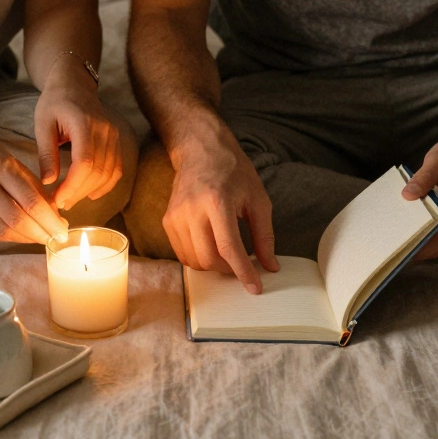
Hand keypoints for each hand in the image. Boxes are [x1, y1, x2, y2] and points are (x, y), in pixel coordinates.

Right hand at [0, 130, 68, 244]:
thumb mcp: (10, 158)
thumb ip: (31, 184)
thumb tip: (54, 213)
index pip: (31, 200)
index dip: (50, 220)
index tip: (63, 230)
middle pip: (18, 220)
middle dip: (41, 233)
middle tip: (56, 238)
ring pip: (4, 230)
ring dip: (27, 238)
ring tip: (41, 237)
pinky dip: (10, 236)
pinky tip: (22, 235)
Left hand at [34, 59, 123, 210]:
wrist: (74, 84)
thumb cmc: (54, 102)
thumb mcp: (42, 124)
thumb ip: (46, 153)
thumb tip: (48, 182)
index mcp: (84, 123)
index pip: (85, 162)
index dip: (73, 185)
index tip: (57, 199)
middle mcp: (104, 130)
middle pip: (97, 171)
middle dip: (78, 192)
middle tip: (60, 203)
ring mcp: (114, 136)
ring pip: (108, 173)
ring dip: (89, 191)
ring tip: (70, 199)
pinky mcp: (116, 141)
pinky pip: (116, 169)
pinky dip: (105, 185)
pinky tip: (90, 194)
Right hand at [164, 116, 278, 293]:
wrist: (201, 151)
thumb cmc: (234, 173)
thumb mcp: (258, 199)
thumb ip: (264, 235)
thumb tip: (270, 266)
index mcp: (218, 201)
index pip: (229, 248)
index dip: (243, 272)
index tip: (255, 287)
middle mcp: (192, 210)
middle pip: (209, 259)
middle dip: (229, 270)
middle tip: (243, 264)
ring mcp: (176, 216)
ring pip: (194, 260)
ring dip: (214, 266)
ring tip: (227, 253)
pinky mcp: (167, 221)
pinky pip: (182, 254)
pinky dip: (199, 259)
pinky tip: (211, 247)